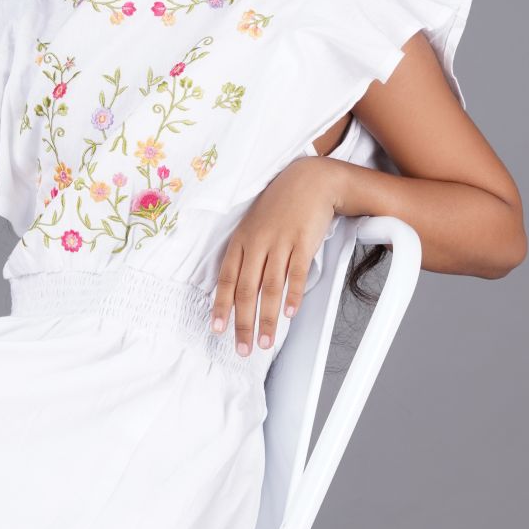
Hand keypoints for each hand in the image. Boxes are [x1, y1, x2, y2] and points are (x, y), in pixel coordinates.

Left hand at [211, 156, 337, 354]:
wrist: (310, 180)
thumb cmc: (280, 206)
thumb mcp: (254, 226)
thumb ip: (246, 256)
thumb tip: (237, 290)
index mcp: (241, 241)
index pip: (226, 280)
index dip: (221, 307)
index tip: (219, 330)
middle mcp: (257, 243)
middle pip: (245, 290)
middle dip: (243, 324)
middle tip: (244, 348)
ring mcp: (280, 242)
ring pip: (269, 287)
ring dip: (267, 319)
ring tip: (266, 342)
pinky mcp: (303, 241)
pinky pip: (296, 273)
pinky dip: (292, 295)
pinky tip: (290, 314)